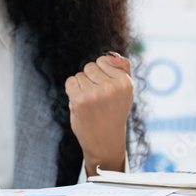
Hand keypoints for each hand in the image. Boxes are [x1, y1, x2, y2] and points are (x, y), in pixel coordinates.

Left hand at [66, 52, 133, 175]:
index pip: (103, 60)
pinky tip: (81, 104)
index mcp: (126, 82)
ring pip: (79, 75)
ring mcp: (95, 93)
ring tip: (91, 103)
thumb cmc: (114, 111)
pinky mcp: (79, 100)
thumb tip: (110, 54)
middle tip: (99, 99)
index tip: (108, 89)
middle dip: (91, 79)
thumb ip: (122, 66)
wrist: (105, 140)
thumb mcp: (125, 89)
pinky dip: (72, 91)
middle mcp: (111, 87)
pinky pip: (70, 82)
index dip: (102, 73)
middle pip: (89, 66)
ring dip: (82, 87)